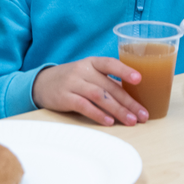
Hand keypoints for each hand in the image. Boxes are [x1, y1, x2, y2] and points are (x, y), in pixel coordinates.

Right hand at [32, 56, 149, 125]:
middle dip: (128, 102)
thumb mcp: (88, 74)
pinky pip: (84, 106)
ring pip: (99, 96)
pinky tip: (109, 122)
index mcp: (92, 62)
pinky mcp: (64, 97)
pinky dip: (98, 114)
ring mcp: (73, 83)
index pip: (110, 63)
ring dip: (117, 110)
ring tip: (131, 120)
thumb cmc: (73, 80)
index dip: (125, 70)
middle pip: (109, 86)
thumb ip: (106, 81)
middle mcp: (83, 70)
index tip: (139, 79)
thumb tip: (134, 96)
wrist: (41, 83)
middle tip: (142, 115)